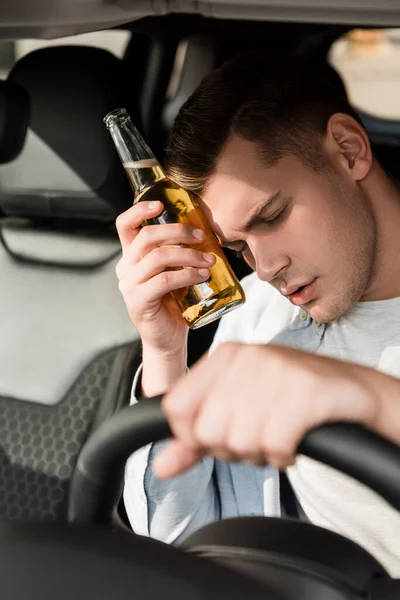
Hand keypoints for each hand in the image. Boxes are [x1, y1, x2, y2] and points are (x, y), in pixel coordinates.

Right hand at [115, 200, 215, 355]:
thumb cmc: (174, 303)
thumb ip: (178, 253)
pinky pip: (164, 280)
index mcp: (131, 257)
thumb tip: (204, 231)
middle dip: (178, 232)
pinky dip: (187, 275)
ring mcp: (129, 286)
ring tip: (209, 261)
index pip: (125, 225)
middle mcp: (126, 268)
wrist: (167, 339)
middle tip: (201, 237)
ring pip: (158, 258)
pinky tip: (202, 276)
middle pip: (147, 237)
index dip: (139, 210)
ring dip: (188, 255)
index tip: (160, 204)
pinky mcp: (139, 301)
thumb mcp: (173, 272)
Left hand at [153, 343, 379, 477]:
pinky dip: (284, 456)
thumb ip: (196, 438)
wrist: (350, 389)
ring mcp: (275, 372)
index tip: (221, 433)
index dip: (194, 435)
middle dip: (232, 448)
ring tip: (279, 432)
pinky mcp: (304, 392)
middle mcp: (245, 358)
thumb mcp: (237, 409)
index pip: (175, 408)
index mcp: (224, 357)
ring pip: (238, 443)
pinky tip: (294, 440)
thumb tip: (161, 467)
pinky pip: (273, 448)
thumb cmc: (289, 398)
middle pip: (206, 432)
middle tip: (259, 433)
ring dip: (261, 453)